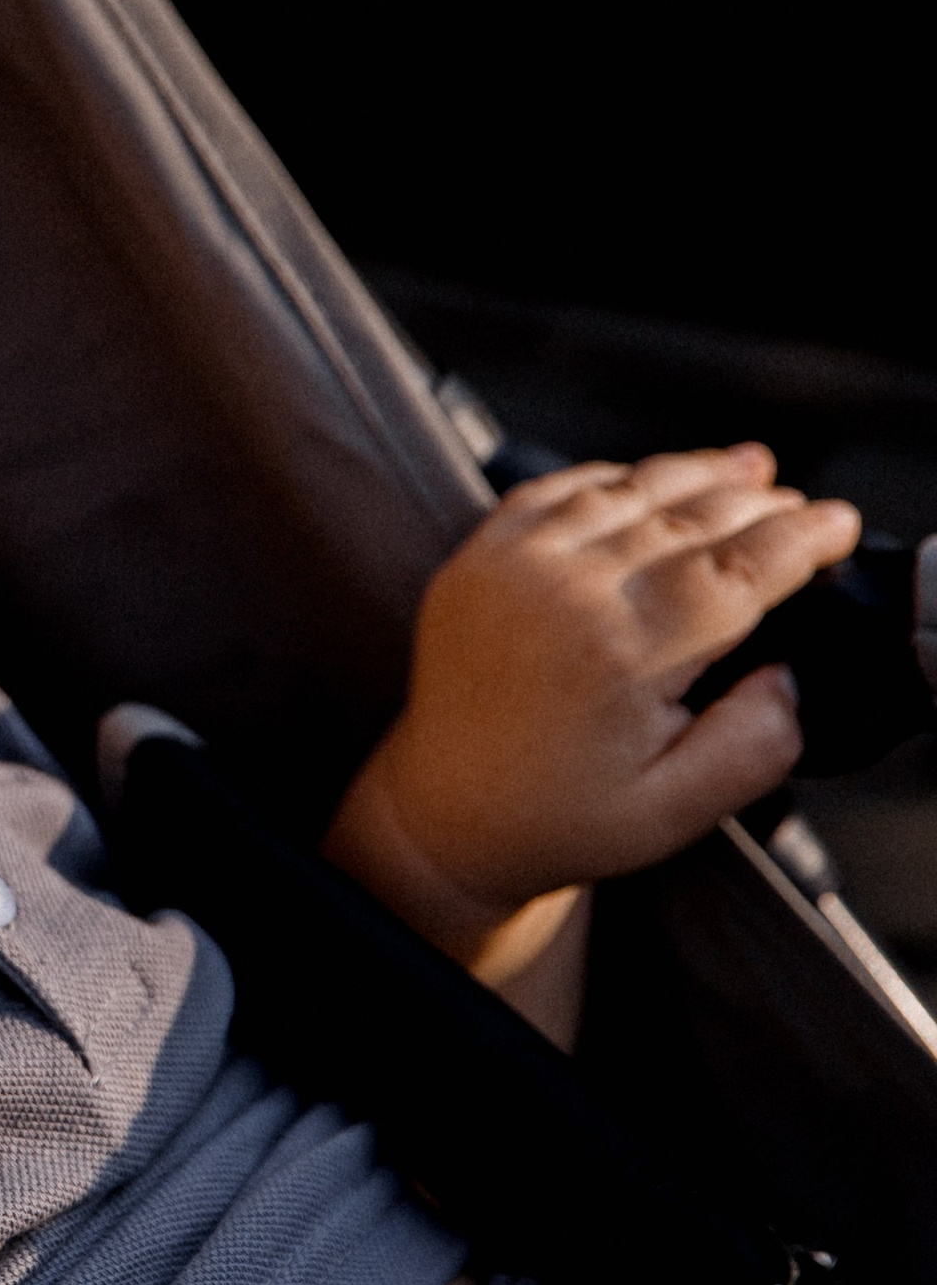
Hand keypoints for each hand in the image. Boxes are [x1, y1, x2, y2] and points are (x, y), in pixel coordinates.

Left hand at [325, 446, 859, 1028]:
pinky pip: (555, 490)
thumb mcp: (677, 810)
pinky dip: (612, 478)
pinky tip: (648, 482)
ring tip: (747, 468)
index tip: (838, 525)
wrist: (445, 814)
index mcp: (623, 651)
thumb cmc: (560, 817)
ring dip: (694, 477)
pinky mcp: (475, 558)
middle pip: (690, 518)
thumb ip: (754, 743)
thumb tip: (787, 672)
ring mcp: (511, 565)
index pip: (738, 568)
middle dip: (759, 503)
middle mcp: (565, 591)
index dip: (800, 539)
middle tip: (802, 505)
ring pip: (625, 491)